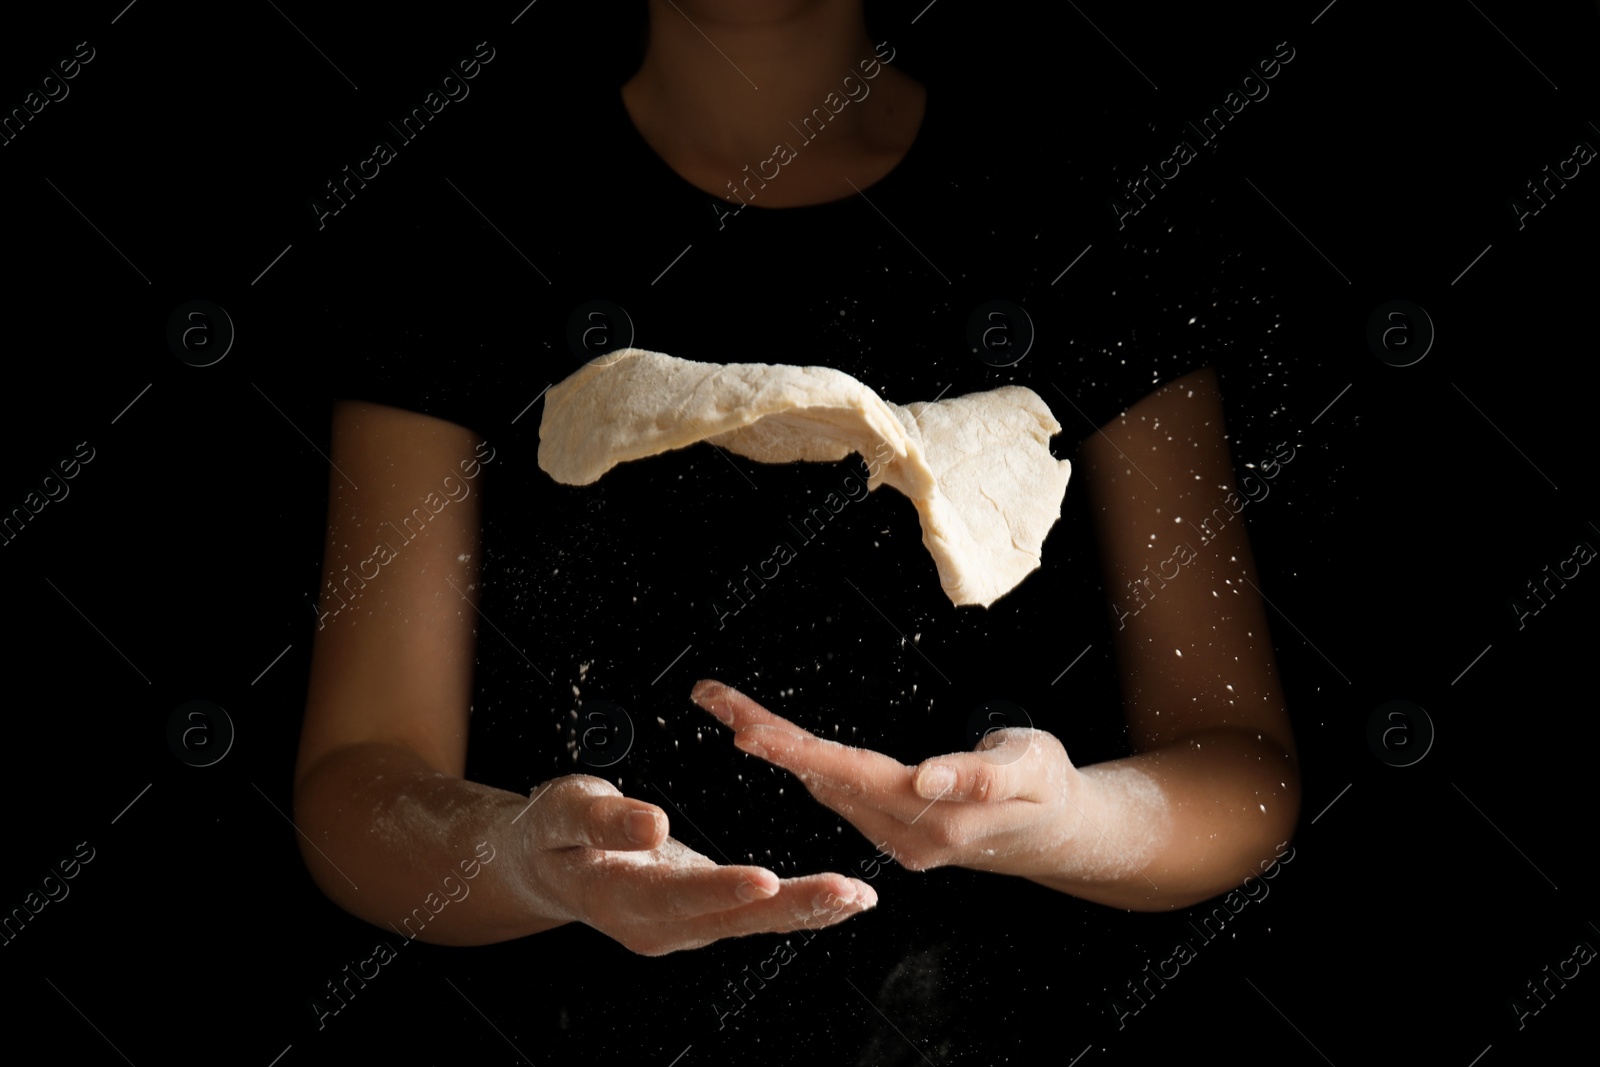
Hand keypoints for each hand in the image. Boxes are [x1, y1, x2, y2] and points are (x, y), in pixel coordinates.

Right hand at [520, 774, 876, 955]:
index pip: (680, 895)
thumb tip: (652, 822)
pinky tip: (835, 901)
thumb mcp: (564, 809)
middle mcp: (657, 923)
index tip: (766, 878)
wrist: (544, 864)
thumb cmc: (551, 831)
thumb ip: (604, 818)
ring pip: (751, 922)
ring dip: (806, 911)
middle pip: (732, 917)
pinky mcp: (699, 915)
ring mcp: (681, 925)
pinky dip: (796, 907)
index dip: (724, 888)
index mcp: (620, 896)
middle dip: (794, 906)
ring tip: (856, 898)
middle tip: (846, 894)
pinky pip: (752, 916)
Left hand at [691, 679, 1086, 878]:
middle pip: (821, 777)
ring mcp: (893, 837)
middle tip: (714, 699)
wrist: (1056, 829)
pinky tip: (774, 741)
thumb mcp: (1031, 768)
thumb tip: (926, 777)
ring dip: (776, 746)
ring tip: (728, 706)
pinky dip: (802, 760)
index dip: (797, 751)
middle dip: (765, 737)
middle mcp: (903, 835)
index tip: (749, 732)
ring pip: (822, 784)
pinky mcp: (890, 829)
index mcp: (933, 817)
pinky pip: (836, 790)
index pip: (850, 776)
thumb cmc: (1046, 789)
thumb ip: (980, 773)